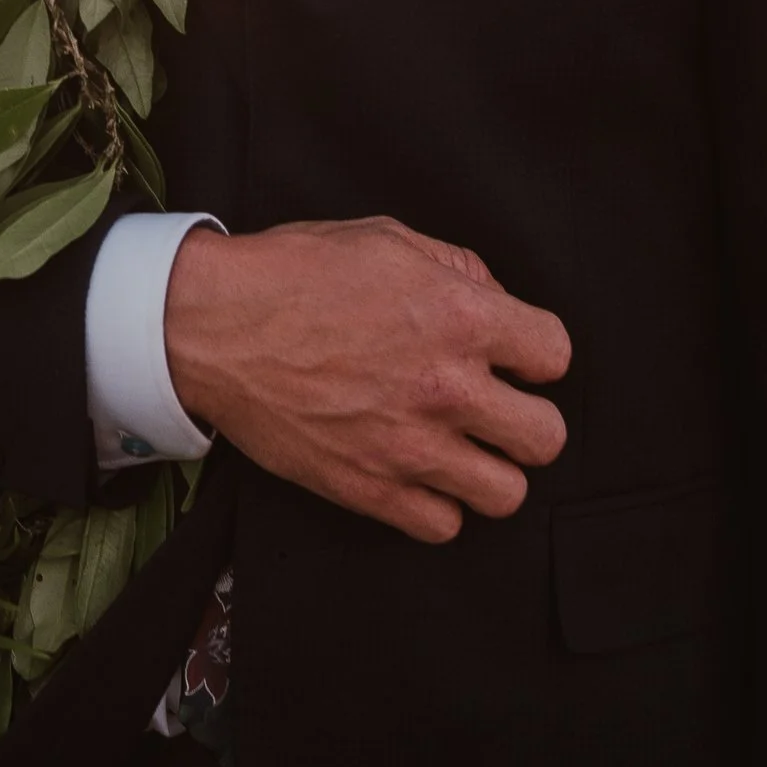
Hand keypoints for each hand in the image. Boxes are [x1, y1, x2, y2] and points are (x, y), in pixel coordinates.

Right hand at [163, 217, 567, 541]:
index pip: (555, 355)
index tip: (511, 357)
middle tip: (492, 409)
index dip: (535, 354)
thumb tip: (492, 299)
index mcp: (460, 317)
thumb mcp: (384, 239)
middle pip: (546, 438)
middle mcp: (447, 388)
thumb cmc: (292, 275)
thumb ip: (454, 268)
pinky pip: (443, 526)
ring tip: (458, 448)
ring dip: (487, 470)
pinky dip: (435, 505)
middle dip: (525, 420)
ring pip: (505, 493)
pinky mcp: (369, 489)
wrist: (211, 327)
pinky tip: (415, 473)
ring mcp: (409, 446)